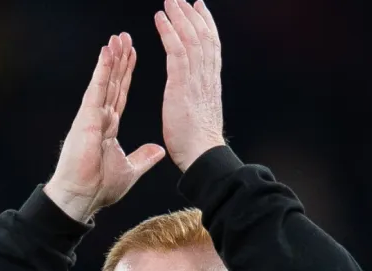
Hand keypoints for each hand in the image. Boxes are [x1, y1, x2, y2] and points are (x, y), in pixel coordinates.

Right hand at [45, 33, 165, 222]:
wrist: (82, 198)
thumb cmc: (99, 188)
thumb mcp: (130, 170)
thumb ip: (143, 157)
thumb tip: (159, 150)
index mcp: (109, 127)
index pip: (120, 94)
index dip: (127, 75)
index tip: (132, 56)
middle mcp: (99, 117)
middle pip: (112, 82)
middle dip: (120, 60)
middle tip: (125, 37)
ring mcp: (91, 116)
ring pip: (104, 81)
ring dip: (112, 59)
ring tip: (117, 38)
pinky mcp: (86, 117)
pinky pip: (97, 88)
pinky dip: (102, 69)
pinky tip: (107, 52)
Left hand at [155, 0, 226, 171]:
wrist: (201, 155)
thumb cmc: (198, 145)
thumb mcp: (202, 116)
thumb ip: (199, 102)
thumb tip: (198, 102)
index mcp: (211, 84)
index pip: (211, 47)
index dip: (206, 25)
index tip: (200, 8)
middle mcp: (207, 76)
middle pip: (203, 37)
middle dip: (193, 15)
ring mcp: (195, 79)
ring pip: (190, 38)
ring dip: (179, 17)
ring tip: (170, 1)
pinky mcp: (181, 84)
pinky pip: (176, 51)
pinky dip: (168, 32)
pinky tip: (160, 19)